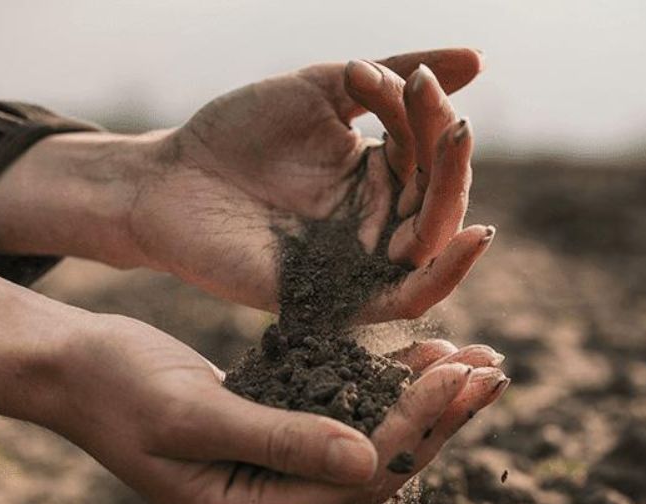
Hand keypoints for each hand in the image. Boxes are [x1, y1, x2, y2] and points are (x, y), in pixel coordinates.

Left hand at [0, 48, 490, 321]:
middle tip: (446, 116)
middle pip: (442, 202)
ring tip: (454, 142)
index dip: (431, 117)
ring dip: (454, 196)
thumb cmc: (237, 132)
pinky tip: (471, 238)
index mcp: (378, 178)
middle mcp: (377, 225)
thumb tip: (479, 59)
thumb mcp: (323, 88)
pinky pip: (405, 300)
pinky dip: (443, 275)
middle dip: (450, 155)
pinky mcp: (337, 302)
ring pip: (433, 246)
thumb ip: (392, 78)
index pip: (429, 155)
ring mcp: (359, 265)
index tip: (409, 78)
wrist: (166, 178)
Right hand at [62, 321, 507, 503]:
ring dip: (419, 400)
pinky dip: (381, 384)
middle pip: (374, 466)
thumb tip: (372, 460)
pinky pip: (341, 416)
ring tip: (476, 357)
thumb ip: (281, 438)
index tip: (460, 373)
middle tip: (494, 368)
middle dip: (436, 417)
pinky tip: (421, 353)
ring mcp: (269, 474)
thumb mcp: (193, 413)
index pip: (356, 481)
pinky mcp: (271, 436)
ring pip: (366, 440)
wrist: (69, 364)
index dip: (414, 428)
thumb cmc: (115, 386)